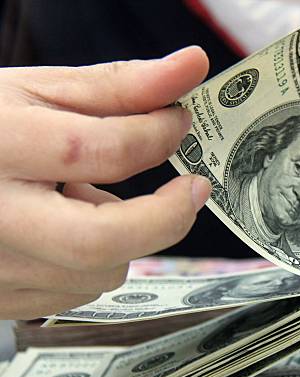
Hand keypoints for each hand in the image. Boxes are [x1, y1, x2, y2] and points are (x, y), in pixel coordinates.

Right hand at [0, 47, 210, 318]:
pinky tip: (66, 225)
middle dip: (166, 217)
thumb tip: (192, 66)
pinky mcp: (4, 300)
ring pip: (100, 272)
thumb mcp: (37, 93)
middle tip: (194, 188)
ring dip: (124, 236)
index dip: (155, 136)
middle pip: (100, 241)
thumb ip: (119, 86)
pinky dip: (94, 259)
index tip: (179, 122)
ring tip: (85, 196)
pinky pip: (78, 290)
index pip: (95, 149)